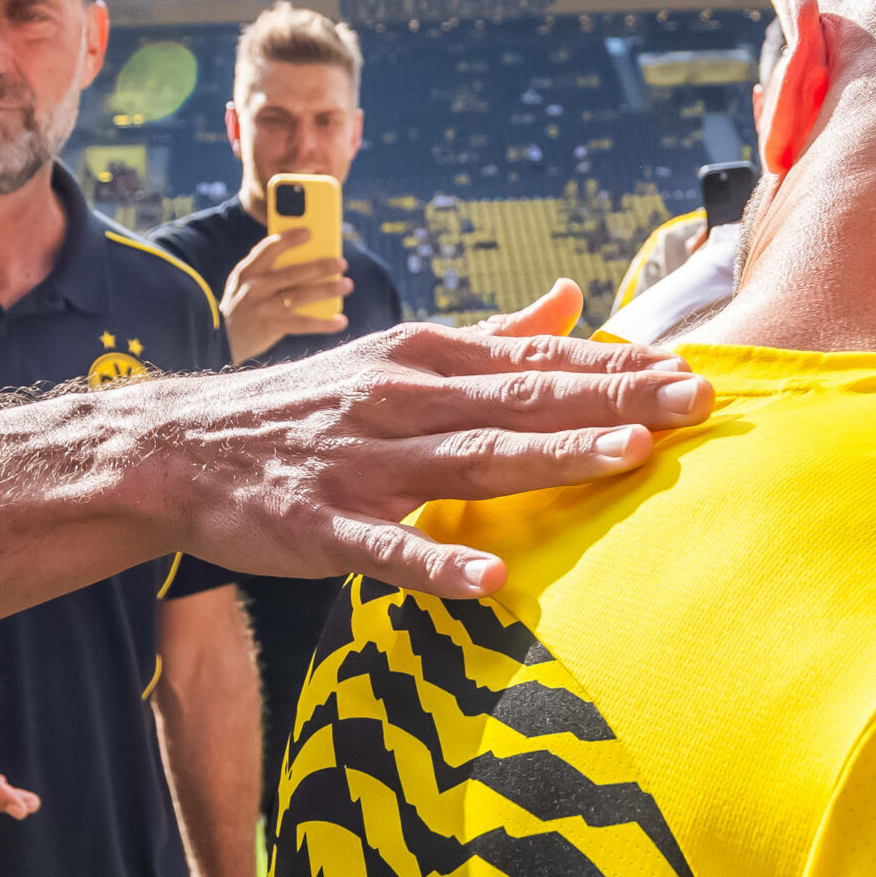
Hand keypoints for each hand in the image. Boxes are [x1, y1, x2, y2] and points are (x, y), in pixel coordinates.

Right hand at [136, 279, 710, 597]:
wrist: (181, 447)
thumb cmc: (307, 406)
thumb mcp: (397, 355)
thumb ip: (490, 335)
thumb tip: (572, 300)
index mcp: (424, 359)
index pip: (538, 361)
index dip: (617, 368)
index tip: (693, 372)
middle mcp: (400, 400)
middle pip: (521, 401)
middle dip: (612, 402)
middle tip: (694, 403)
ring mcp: (360, 462)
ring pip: (469, 460)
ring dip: (549, 459)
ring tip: (624, 459)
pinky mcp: (319, 523)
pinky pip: (386, 546)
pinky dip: (436, 561)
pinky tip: (491, 576)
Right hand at [223, 231, 353, 364]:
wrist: (218, 341)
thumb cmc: (240, 307)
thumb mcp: (243, 284)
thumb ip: (265, 272)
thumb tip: (306, 262)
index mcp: (247, 271)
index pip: (269, 248)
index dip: (290, 239)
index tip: (309, 232)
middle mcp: (255, 287)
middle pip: (293, 272)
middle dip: (320, 266)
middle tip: (341, 263)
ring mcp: (263, 307)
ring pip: (301, 295)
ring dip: (327, 289)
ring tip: (347, 284)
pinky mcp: (271, 326)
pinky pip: (303, 323)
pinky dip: (324, 323)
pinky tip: (340, 321)